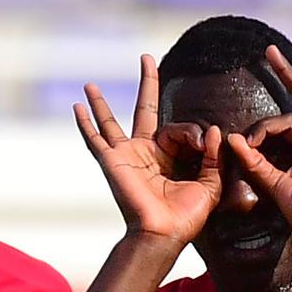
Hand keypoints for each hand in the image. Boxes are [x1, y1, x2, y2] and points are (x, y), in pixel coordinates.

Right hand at [74, 54, 221, 247]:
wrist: (163, 233)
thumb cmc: (186, 216)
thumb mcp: (209, 184)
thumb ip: (213, 157)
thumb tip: (215, 130)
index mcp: (168, 157)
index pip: (179, 128)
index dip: (194, 133)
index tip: (204, 144)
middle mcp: (146, 153)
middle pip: (145, 110)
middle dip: (147, 84)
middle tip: (146, 58)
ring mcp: (126, 155)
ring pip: (111, 122)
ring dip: (100, 103)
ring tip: (90, 84)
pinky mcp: (113, 161)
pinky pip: (95, 139)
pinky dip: (85, 124)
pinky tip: (77, 107)